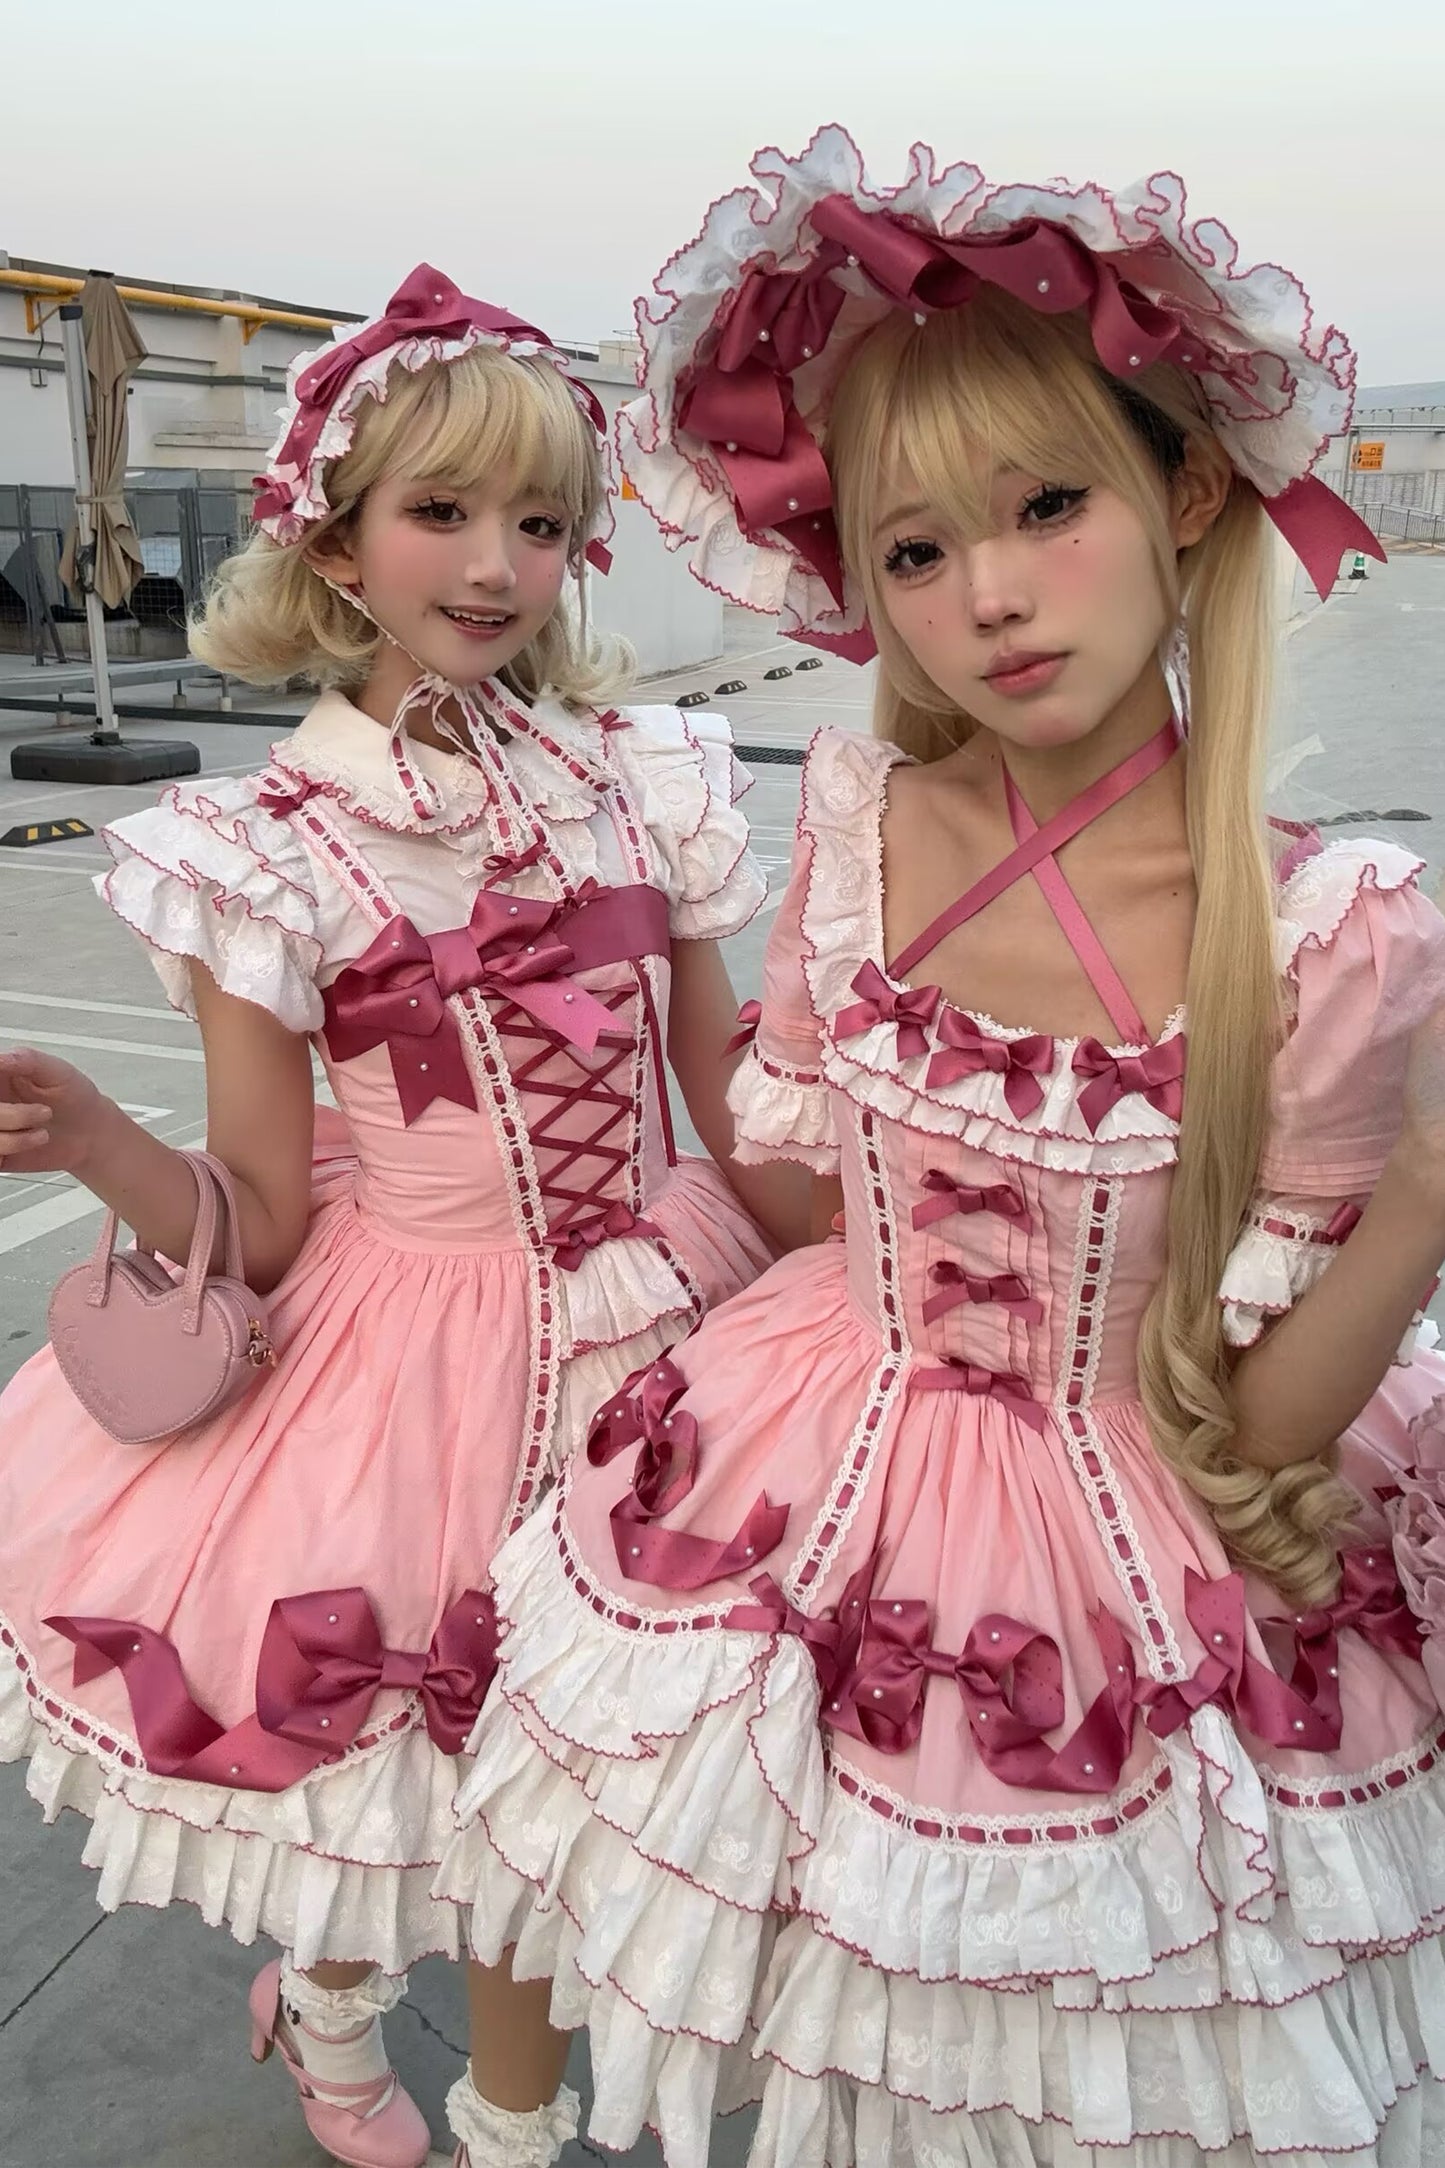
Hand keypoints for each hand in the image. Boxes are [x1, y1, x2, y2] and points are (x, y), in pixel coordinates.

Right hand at [0, 1049, 107, 1175]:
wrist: (92, 1132)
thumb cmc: (75, 1097)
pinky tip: (34, 1139)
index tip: (4, 1093)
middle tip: (43, 1111)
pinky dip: (13, 1145)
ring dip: (16, 1129)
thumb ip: (26, 1060)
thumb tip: (0, 1058)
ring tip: (43, 1126)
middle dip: (8, 1113)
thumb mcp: (56, 1070)